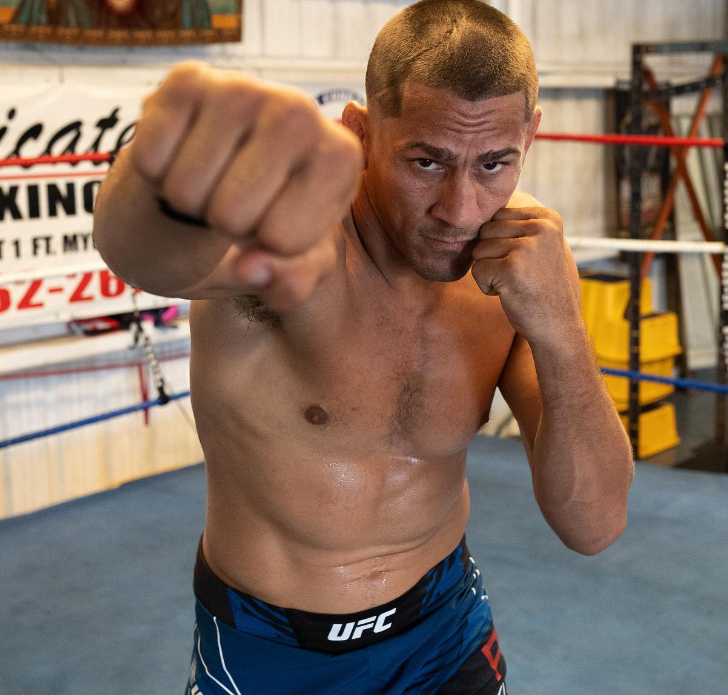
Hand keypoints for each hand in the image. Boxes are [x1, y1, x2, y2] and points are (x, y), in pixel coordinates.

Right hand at [129, 62, 362, 296]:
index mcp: (341, 160)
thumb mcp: (296, 264)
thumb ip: (290, 283)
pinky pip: (150, 161)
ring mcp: (243, 87)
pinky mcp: (187, 80)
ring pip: (186, 190)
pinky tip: (186, 156)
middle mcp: (301, 111)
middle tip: (238, 201)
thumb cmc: (274, 218)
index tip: (276, 222)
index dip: (266, 246)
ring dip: (189, 202)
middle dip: (225, 226)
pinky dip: (157, 175)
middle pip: (231, 215)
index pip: (282, 239)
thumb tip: (249, 269)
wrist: (228, 170)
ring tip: (215, 180)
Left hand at [471, 206, 579, 344]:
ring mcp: (527, 247)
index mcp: (548, 217)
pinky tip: (510, 293)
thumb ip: (519, 224)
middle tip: (518, 275)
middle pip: (485, 231)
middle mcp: (540, 227)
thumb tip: (484, 207)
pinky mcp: (511, 268)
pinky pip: (477, 270)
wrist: (557, 325)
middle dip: (492, 257)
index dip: (501, 243)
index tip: (525, 261)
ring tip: (515, 283)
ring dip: (489, 272)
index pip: (497, 216)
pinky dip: (487, 287)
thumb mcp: (541, 245)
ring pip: (479, 250)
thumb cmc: (542, 286)